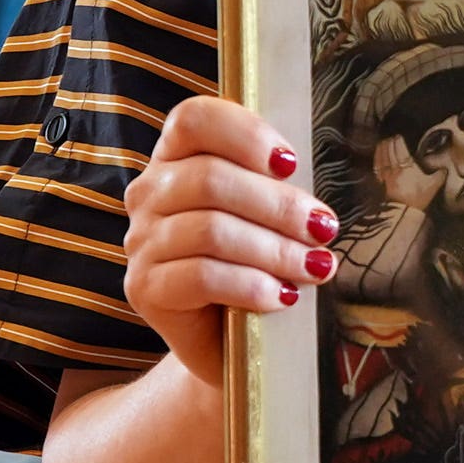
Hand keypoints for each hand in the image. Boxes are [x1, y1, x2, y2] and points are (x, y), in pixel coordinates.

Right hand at [120, 96, 338, 380]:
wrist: (231, 342)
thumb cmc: (256, 267)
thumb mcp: (270, 219)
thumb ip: (280, 191)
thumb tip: (315, 206)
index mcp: (176, 158)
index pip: (194, 120)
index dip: (244, 134)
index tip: (291, 164)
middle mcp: (149, 193)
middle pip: (209, 179)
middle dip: (278, 205)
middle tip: (323, 229)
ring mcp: (141, 241)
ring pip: (210, 229)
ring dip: (274, 249)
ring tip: (313, 267)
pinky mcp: (144, 288)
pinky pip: (201, 277)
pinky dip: (250, 285)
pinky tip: (281, 297)